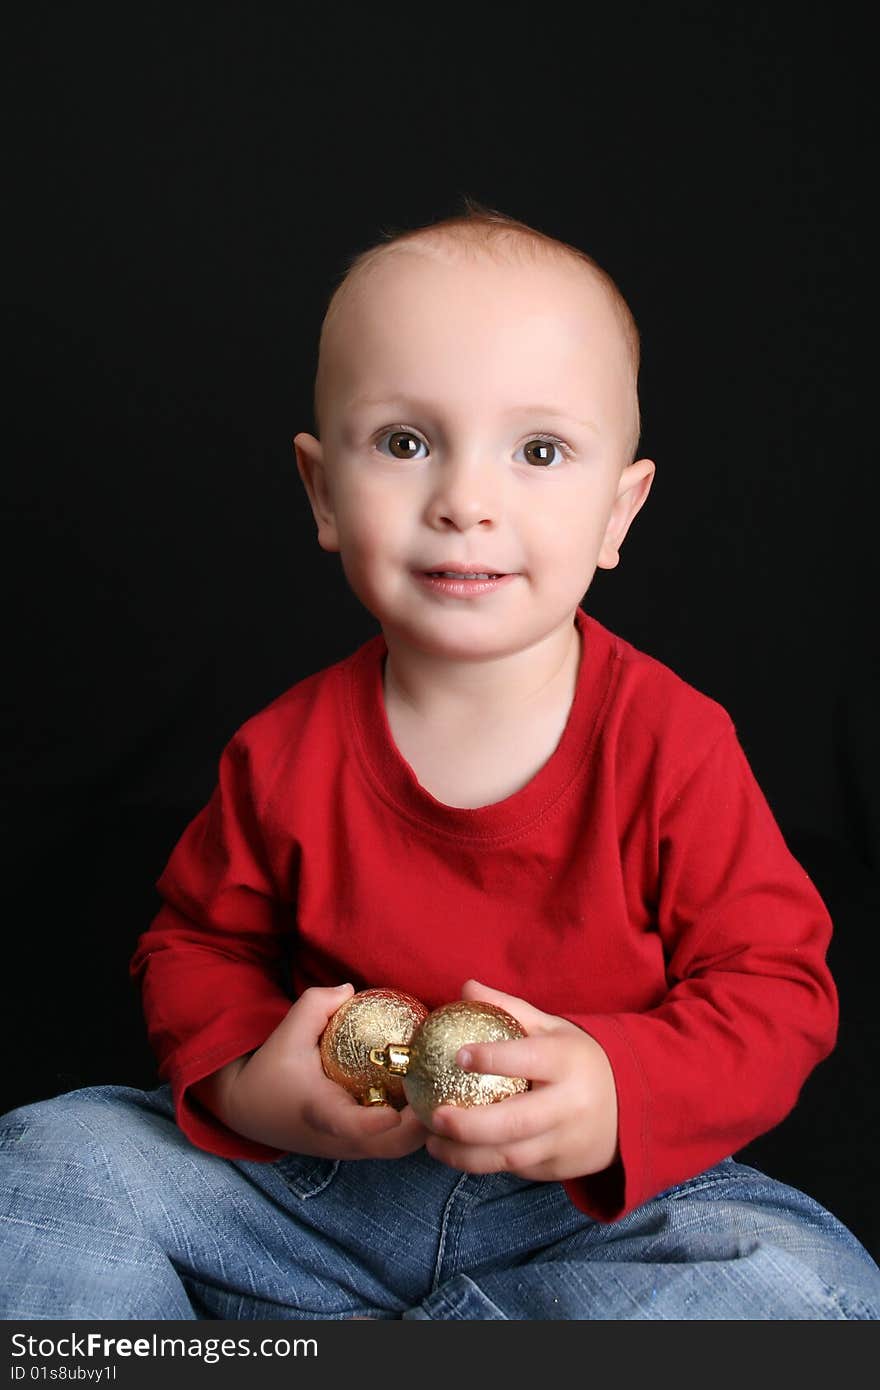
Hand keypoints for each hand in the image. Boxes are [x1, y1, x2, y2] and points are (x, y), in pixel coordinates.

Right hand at [196, 984, 428, 1160]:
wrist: (251, 1110)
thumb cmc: (271, 1070)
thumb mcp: (285, 1031)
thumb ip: (315, 1005)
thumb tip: (351, 990)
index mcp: (320, 1113)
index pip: (350, 1126)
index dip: (373, 1124)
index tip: (393, 1114)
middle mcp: (340, 1140)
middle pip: (393, 1146)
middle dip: (425, 1123)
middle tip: (448, 1084)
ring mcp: (353, 1150)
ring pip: (401, 1148)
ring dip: (425, 1124)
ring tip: (447, 1085)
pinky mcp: (360, 1149)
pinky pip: (397, 1143)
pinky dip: (416, 1125)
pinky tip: (430, 1090)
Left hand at [423, 980, 618, 1181]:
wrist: (632, 1106)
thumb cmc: (577, 1060)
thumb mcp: (552, 1028)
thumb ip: (509, 1008)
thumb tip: (466, 988)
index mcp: (568, 1062)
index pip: (529, 1059)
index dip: (494, 1058)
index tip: (459, 1055)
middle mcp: (571, 1105)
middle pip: (516, 1121)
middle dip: (470, 1124)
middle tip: (434, 1115)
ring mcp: (567, 1141)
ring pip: (512, 1157)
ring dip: (466, 1155)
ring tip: (432, 1142)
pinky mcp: (562, 1168)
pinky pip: (518, 1170)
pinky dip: (484, 1163)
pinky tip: (456, 1153)